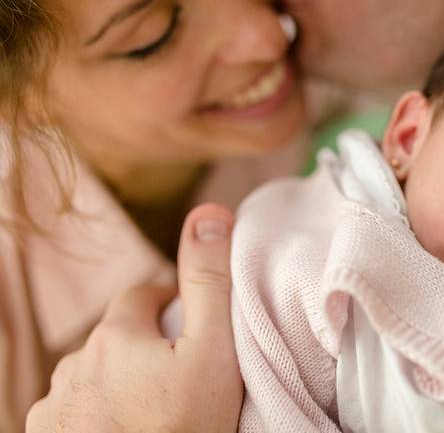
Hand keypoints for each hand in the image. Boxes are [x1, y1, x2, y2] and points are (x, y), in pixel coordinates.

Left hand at [26, 204, 241, 431]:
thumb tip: (209, 210)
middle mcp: (74, 366)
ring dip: (120, 383)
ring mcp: (54, 412)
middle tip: (184, 374)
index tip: (193, 323)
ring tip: (156, 412)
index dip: (171, 302)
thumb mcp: (212, 352)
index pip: (142, 295)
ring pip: (94, 379)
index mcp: (116, 336)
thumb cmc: (182, 430)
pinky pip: (74, 418)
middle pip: (116, 338)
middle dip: (146, 344)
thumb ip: (210, 280)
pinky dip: (99, 419)